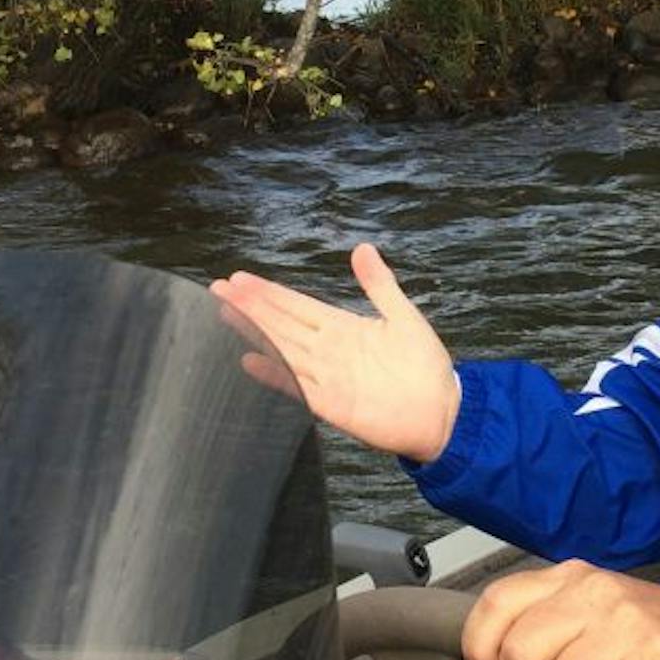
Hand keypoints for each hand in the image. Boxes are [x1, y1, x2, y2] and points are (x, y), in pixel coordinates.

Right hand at [210, 243, 460, 462]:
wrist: (441, 411)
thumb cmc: (425, 366)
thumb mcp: (403, 316)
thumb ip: (379, 285)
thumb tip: (362, 248)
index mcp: (341, 328)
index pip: (296, 305)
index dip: (268, 292)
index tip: (239, 278)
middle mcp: (327, 350)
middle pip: (281, 323)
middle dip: (250, 305)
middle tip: (217, 288)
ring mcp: (327, 377)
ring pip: (283, 349)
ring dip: (255, 332)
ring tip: (224, 313)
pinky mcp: (333, 405)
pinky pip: (298, 387)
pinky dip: (275, 374)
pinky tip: (250, 360)